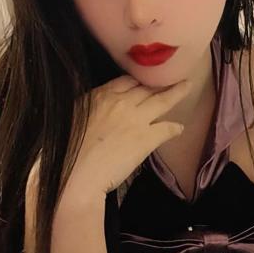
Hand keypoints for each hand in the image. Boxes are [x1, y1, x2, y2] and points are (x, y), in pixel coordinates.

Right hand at [64, 74, 190, 196]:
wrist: (76, 173)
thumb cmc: (66, 148)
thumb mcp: (71, 114)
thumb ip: (84, 101)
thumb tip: (86, 89)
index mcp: (101, 95)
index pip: (126, 81)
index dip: (137, 80)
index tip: (144, 80)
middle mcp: (122, 102)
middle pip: (146, 87)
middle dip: (159, 83)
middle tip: (171, 78)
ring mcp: (137, 119)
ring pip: (162, 100)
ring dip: (176, 92)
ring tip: (187, 87)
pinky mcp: (147, 138)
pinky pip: (166, 128)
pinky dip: (174, 127)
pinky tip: (179, 128)